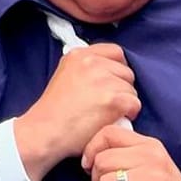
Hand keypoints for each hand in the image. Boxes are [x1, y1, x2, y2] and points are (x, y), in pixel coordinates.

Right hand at [13, 44, 139, 180]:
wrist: (46, 129)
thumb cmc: (55, 109)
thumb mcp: (65, 74)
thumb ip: (85, 67)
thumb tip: (109, 71)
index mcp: (79, 54)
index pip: (115, 52)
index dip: (117, 68)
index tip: (112, 80)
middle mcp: (91, 62)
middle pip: (126, 71)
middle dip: (121, 86)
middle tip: (109, 100)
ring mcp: (103, 80)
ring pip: (131, 89)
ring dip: (125, 101)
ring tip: (109, 111)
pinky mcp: (113, 100)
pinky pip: (134, 104)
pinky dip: (129, 114)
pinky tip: (114, 119)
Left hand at [82, 125, 180, 180]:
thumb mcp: (152, 165)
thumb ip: (128, 153)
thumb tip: (93, 152)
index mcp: (149, 145)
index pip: (108, 132)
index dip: (91, 148)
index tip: (89, 165)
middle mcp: (151, 157)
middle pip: (102, 159)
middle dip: (96, 178)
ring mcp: (153, 178)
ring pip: (106, 180)